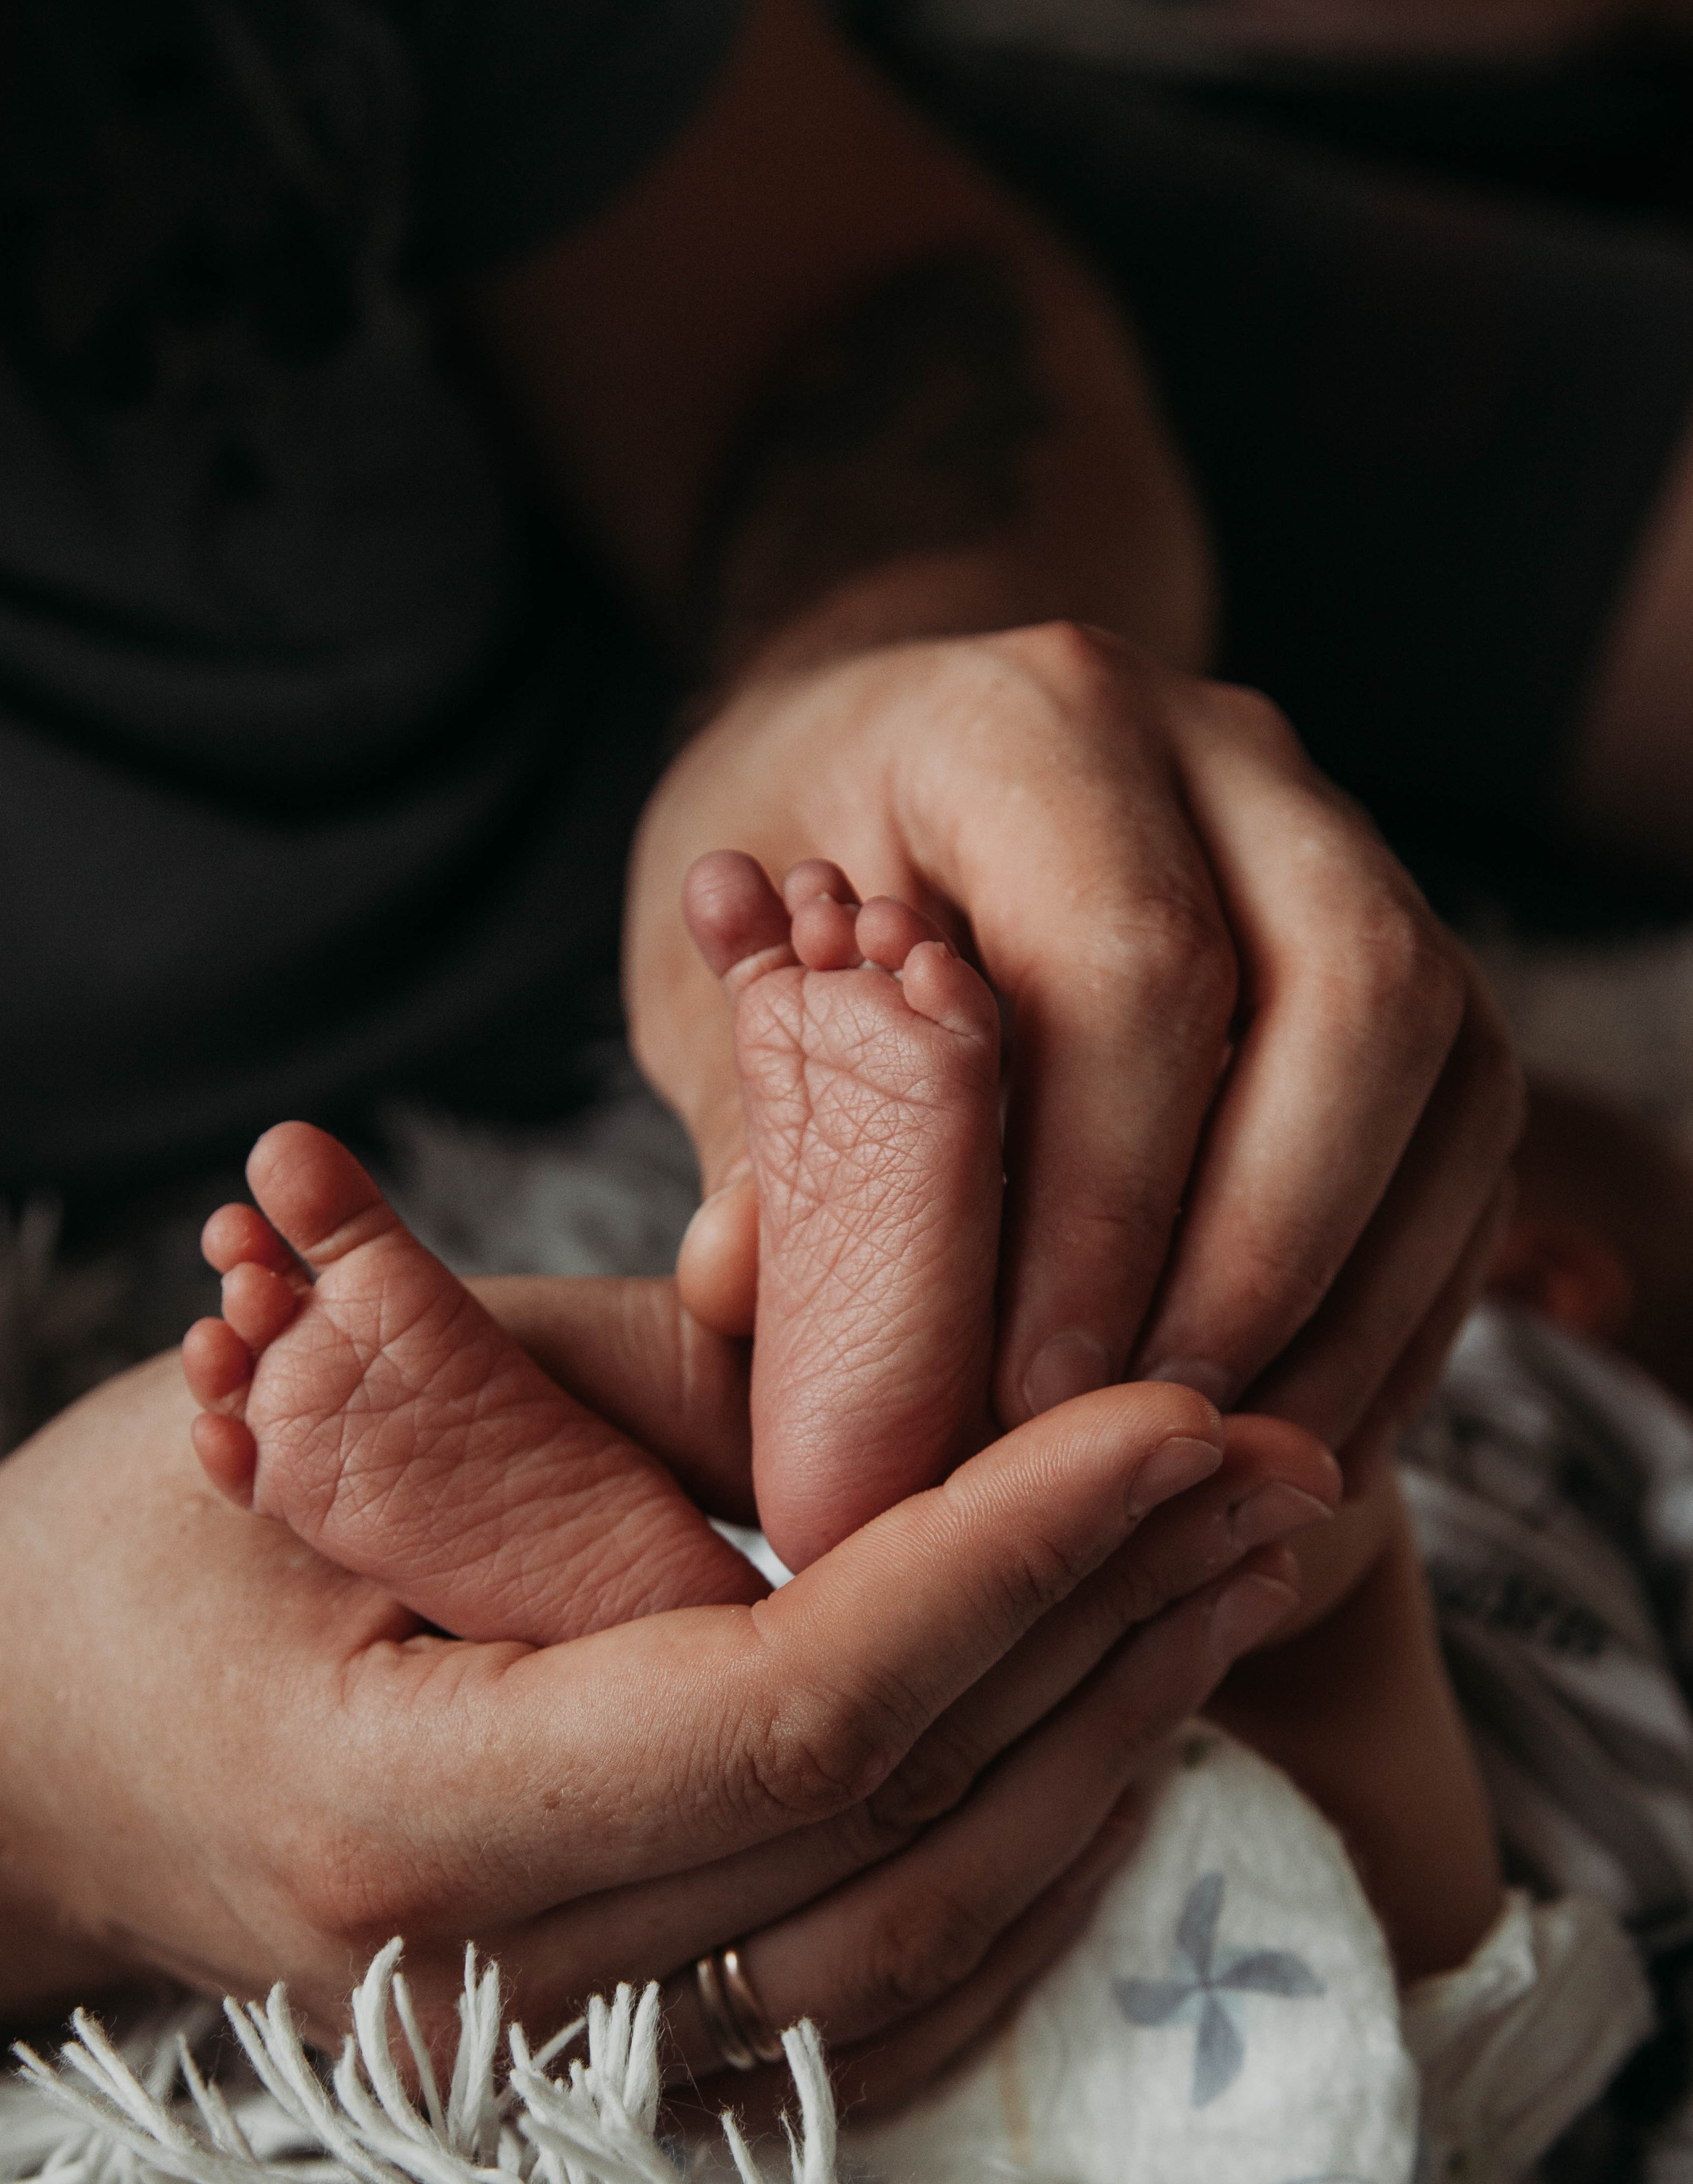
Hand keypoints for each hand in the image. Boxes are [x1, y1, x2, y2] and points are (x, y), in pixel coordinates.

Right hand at [0, 1322, 1331, 2086]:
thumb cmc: (126, 1553)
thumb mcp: (323, 1401)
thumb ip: (624, 1385)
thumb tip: (908, 1337)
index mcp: (399, 1805)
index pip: (798, 1697)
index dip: (1014, 1548)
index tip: (1180, 1411)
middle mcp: (486, 1994)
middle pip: (897, 1825)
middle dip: (1117, 1627)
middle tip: (1278, 1467)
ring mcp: (547, 2075)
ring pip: (922, 1947)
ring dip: (1107, 1753)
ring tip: (1236, 1585)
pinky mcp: (598, 2080)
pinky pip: (877, 2016)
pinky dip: (1027, 1883)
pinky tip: (1122, 1741)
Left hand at [626, 622, 1522, 1478]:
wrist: (892, 758)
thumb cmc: (795, 871)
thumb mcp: (713, 968)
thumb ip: (757, 1124)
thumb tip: (751, 1291)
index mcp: (1037, 723)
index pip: (1132, 961)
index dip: (1104, 1202)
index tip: (1033, 1391)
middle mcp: (1229, 753)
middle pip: (1355, 997)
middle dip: (1266, 1252)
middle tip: (1155, 1429)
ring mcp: (1345, 846)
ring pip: (1448, 1068)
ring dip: (1358, 1297)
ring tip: (1240, 1460)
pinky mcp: (1410, 957)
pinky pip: (1470, 1133)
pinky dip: (1401, 1298)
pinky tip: (1306, 1422)